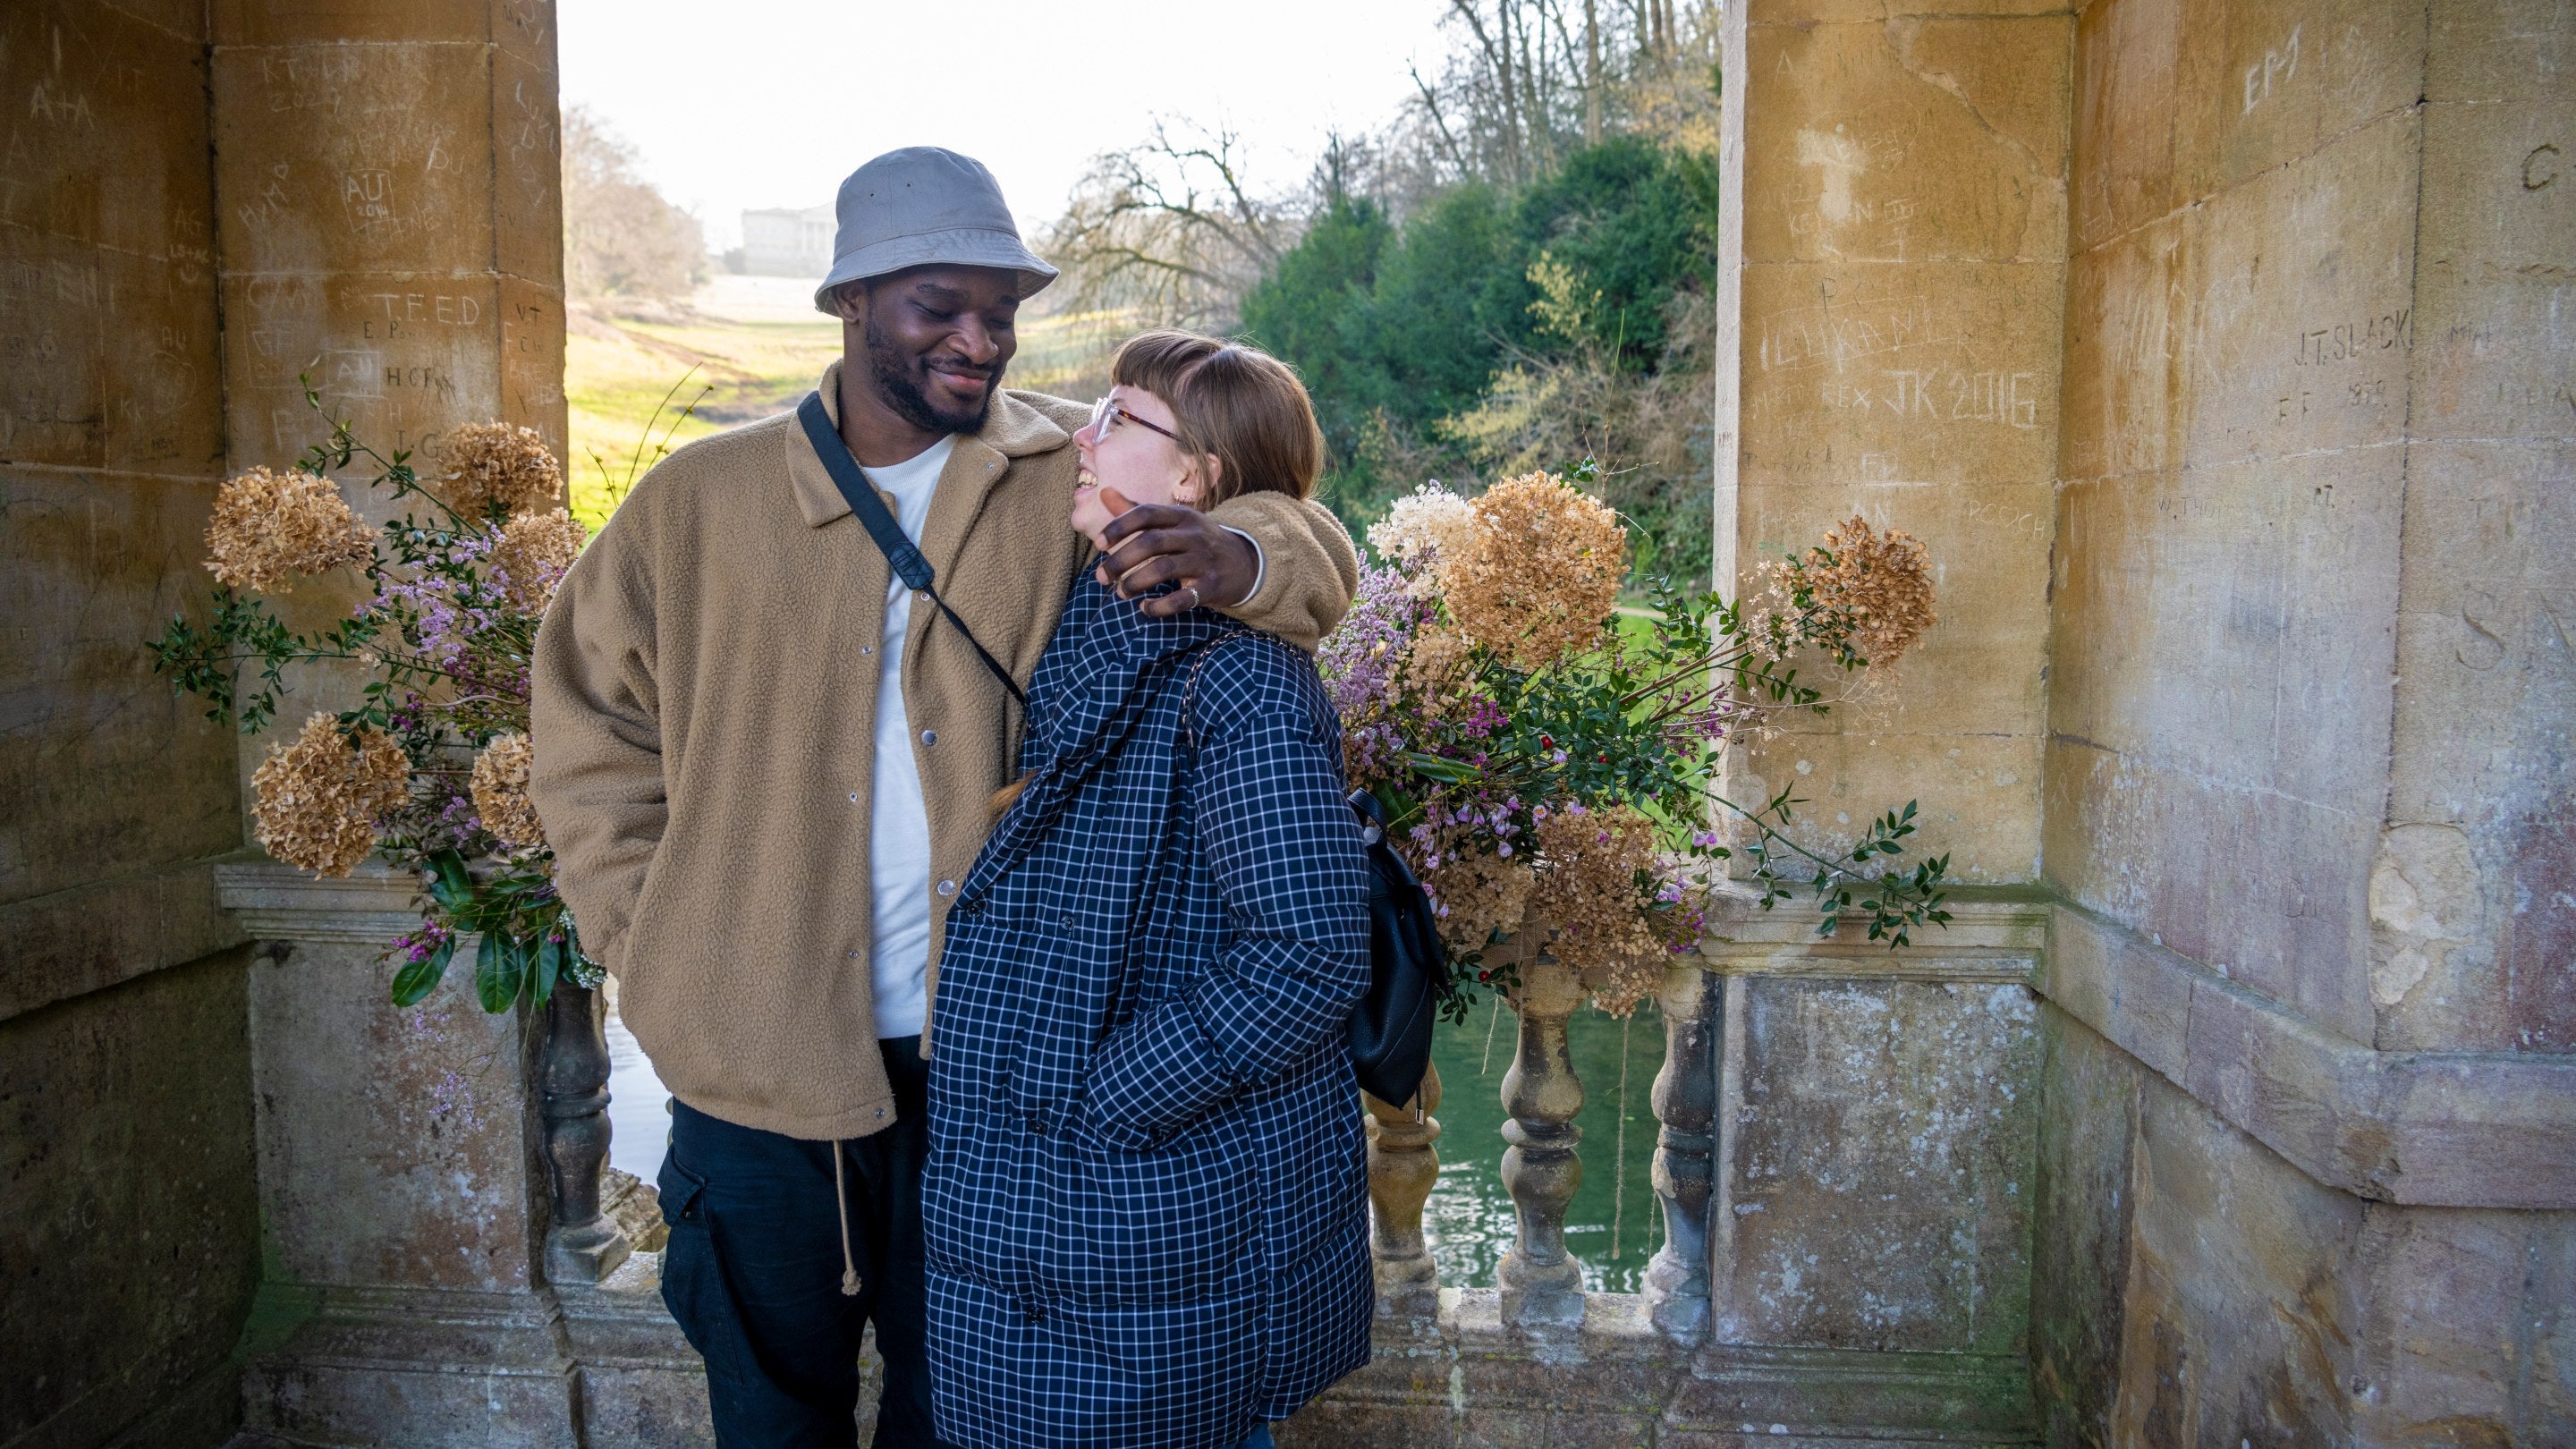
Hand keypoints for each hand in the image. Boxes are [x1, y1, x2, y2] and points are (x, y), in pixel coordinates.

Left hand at [1092, 486, 1256, 616]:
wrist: (1245, 562)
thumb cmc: (1196, 541)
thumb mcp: (1173, 521)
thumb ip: (1137, 510)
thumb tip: (1104, 492)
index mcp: (1181, 515)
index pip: (1146, 513)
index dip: (1120, 527)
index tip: (1099, 544)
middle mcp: (1194, 534)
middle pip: (1151, 543)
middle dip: (1120, 561)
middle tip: (1102, 577)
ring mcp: (1204, 560)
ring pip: (1164, 569)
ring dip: (1136, 583)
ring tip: (1121, 593)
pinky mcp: (1212, 586)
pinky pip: (1183, 598)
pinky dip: (1160, 606)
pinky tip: (1146, 608)